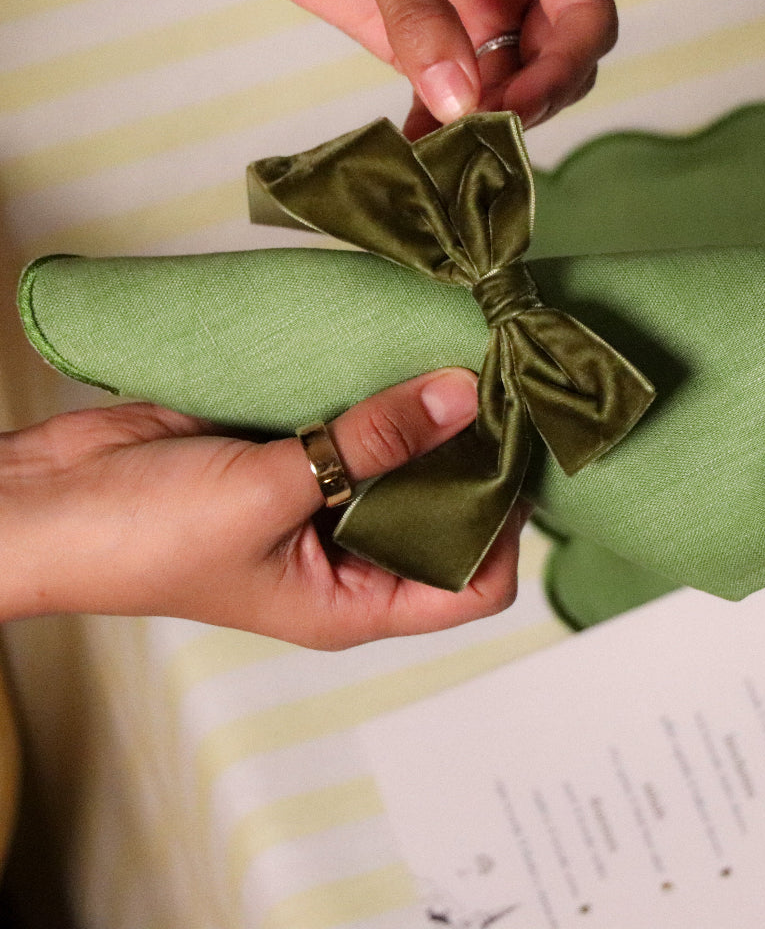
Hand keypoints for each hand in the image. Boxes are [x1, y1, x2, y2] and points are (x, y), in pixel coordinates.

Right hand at [0, 368, 520, 647]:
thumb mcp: (269, 491)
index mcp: (352, 603)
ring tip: (463, 366)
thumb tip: (460, 399)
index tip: (517, 459)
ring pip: (407, 469)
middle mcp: (349, 560)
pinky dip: (382, 402)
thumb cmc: (141, 538)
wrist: (48, 502)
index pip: (470, 588)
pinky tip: (405, 360)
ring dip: (430, 425)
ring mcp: (322, 505)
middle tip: (501, 394)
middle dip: (474, 466)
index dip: (504, 533)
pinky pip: (358, 429)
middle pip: (448, 520)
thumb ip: (369, 442)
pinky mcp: (295, 456)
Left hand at [176, 0, 616, 137]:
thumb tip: (459, 102)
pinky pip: (456, 96)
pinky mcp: (435, 45)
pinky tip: (421, 148)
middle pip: (555, 58)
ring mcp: (475, 11)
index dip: (561, 66)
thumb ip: (420, 15)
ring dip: (482, 125)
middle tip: (478, 136)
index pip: (582, 9)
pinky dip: (442, 126)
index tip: (514, 108)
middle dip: (525, 102)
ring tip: (448, 156)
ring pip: (508, 86)